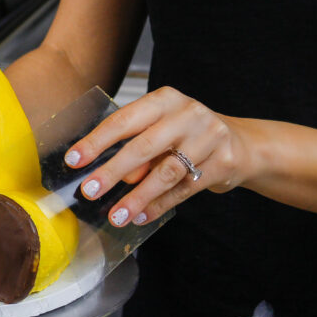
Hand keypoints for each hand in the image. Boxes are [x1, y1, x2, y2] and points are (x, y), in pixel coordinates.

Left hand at [64, 86, 246, 225]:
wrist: (242, 142)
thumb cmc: (187, 133)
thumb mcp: (161, 129)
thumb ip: (137, 149)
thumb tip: (113, 177)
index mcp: (164, 100)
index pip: (123, 120)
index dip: (96, 141)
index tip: (74, 160)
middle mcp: (187, 114)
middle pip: (142, 146)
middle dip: (112, 171)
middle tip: (90, 191)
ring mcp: (208, 137)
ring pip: (166, 172)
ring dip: (137, 197)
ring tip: (116, 216)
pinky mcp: (223, 163)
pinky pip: (184, 189)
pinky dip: (160, 205)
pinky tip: (141, 216)